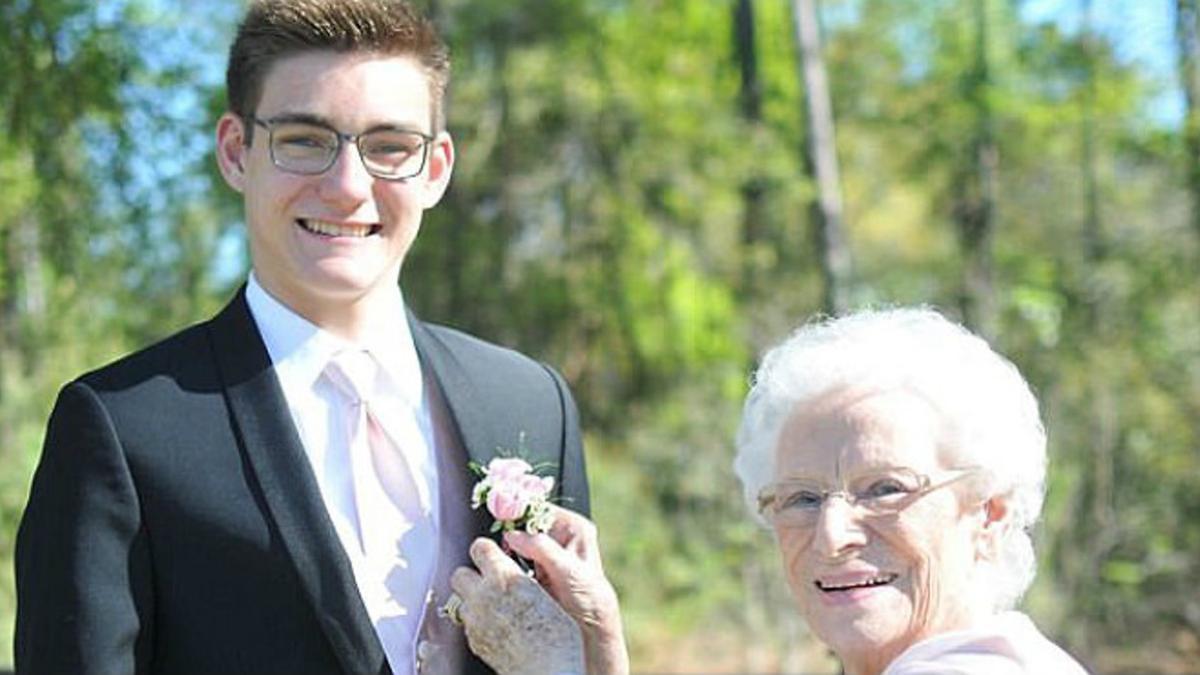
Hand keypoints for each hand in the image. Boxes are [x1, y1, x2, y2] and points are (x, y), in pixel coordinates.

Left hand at [450, 538, 584, 674]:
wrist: (548, 672)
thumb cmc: (558, 637)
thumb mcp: (546, 595)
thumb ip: (523, 579)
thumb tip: (514, 570)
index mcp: (505, 578)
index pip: (479, 548)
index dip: (486, 551)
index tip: (493, 555)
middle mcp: (484, 596)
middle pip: (460, 574)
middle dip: (472, 575)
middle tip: (490, 581)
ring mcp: (475, 620)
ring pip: (461, 600)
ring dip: (474, 599)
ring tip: (495, 607)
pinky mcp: (473, 640)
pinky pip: (468, 623)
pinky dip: (478, 621)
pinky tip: (497, 627)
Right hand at [503, 506, 628, 674]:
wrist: (591, 628)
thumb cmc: (589, 597)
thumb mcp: (568, 570)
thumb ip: (542, 549)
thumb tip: (512, 536)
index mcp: (573, 527)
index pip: (539, 508)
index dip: (518, 507)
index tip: (499, 512)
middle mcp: (559, 536)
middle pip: (524, 522)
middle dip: (508, 529)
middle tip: (499, 540)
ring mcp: (545, 553)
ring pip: (516, 540)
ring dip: (505, 547)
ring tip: (500, 555)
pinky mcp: (534, 570)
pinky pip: (513, 558)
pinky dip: (505, 562)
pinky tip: (501, 567)